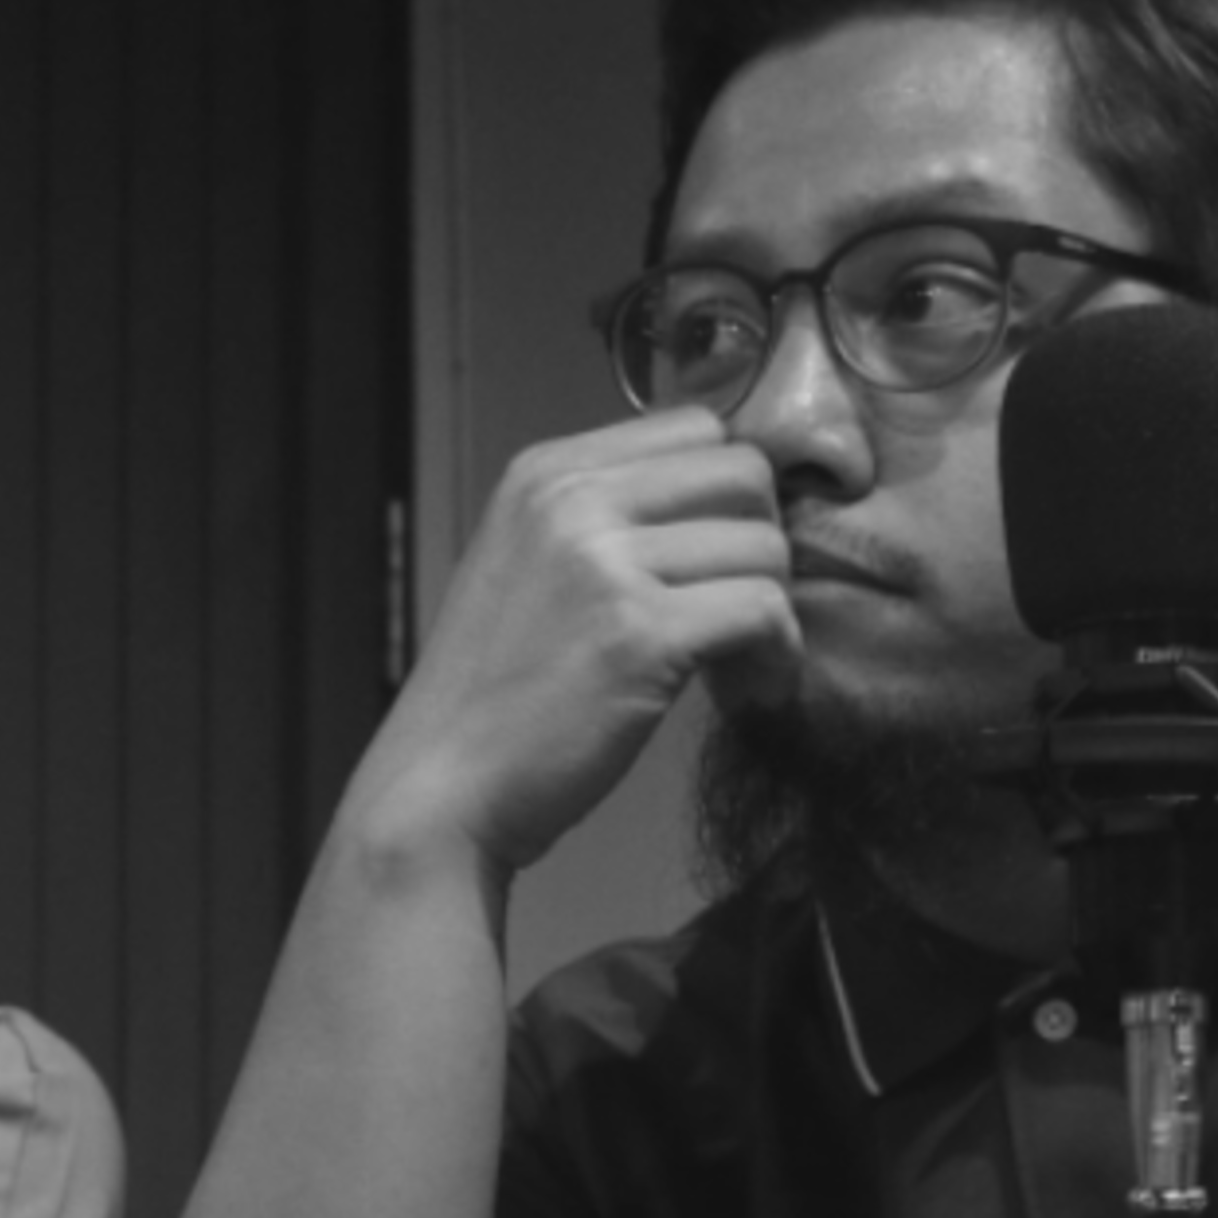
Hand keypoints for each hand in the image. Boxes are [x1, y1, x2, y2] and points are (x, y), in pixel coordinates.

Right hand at [345, 411, 796, 874]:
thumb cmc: (492, 698)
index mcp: (544, 472)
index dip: (728, 497)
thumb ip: (607, 523)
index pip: (697, 429)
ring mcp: (603, 563)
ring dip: (773, 613)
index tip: (718, 561)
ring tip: (734, 668)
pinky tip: (746, 692)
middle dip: (759, 547)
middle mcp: (571, 500)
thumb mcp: (529, 567)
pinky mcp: (639, 634)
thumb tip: (727, 513)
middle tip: (735, 617)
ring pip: (765, 546)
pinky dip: (776, 657)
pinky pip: (765, 611)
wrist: (440, 788)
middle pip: (744, 473)